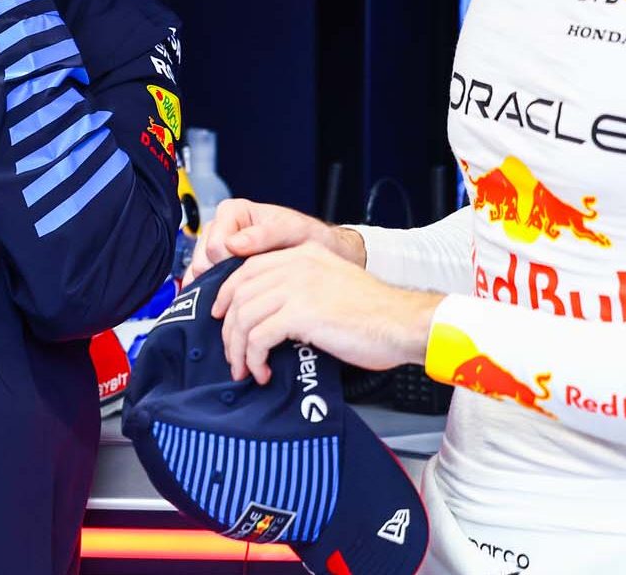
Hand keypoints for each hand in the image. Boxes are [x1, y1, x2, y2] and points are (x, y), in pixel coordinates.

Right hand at [186, 198, 366, 284]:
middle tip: (249, 291)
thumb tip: (233, 244)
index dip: (229, 263)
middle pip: (203, 260)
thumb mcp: (293, 231)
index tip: (251, 274)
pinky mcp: (218, 269)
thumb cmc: (309, 238)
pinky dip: (214, 297)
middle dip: (221, 279)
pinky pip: (202, 284)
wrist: (321, 254)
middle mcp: (220, 229)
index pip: (215, 244)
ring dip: (217, 290)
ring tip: (244, 299)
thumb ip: (265, 235)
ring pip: (200, 274)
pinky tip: (231, 307)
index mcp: (233, 212)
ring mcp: (217, 250)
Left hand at [210, 245, 441, 384]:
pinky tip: (264, 371)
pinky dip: (254, 358)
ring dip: (238, 349)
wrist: (404, 322)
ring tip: (246, 368)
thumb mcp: (332, 285)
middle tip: (233, 354)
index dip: (227, 294)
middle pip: (239, 294)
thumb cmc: (375, 313)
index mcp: (302, 254)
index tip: (222, 317)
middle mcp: (296, 265)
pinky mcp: (301, 313)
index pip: (247, 269)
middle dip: (229, 329)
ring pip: (243, 317)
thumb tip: (268, 316)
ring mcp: (297, 287)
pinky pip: (259, 337)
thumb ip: (299, 289)